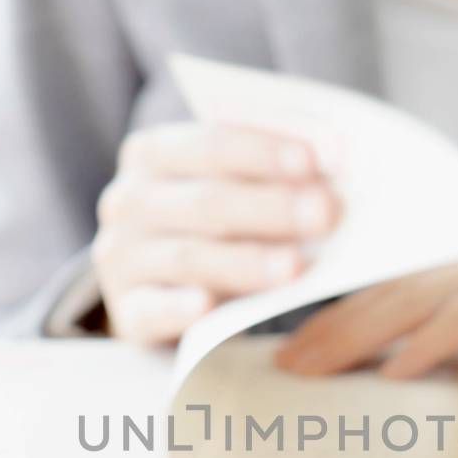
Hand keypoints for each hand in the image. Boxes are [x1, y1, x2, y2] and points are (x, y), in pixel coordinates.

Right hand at [93, 122, 338, 342]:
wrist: (163, 293)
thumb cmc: (215, 227)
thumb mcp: (234, 188)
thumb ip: (272, 169)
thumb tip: (336, 160)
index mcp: (152, 153)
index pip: (210, 143)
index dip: (263, 150)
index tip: (315, 160)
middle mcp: (127, 200)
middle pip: (205, 202)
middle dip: (270, 206)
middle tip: (326, 213)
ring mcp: (121, 258)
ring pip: (186, 256)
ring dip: (244, 261)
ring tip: (297, 266)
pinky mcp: (125, 313)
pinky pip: (151, 310)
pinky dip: (178, 308)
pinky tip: (207, 306)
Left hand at [274, 183, 457, 391]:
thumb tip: (419, 362)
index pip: (410, 257)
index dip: (348, 294)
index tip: (299, 335)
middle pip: (403, 270)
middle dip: (333, 317)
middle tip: (281, 360)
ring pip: (424, 287)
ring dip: (357, 333)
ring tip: (308, 369)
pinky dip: (429, 341)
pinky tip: (394, 372)